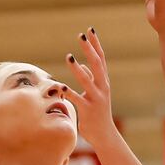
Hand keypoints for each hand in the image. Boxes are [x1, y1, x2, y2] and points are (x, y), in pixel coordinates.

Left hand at [63, 28, 118, 148]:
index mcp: (103, 81)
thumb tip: (83, 66)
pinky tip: (60, 87)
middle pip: (97, 64)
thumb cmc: (98, 112)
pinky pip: (77, 99)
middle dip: (89, 49)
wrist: (104, 134)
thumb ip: (90, 79)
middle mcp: (102, 87)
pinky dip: (68, 92)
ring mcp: (96, 98)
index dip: (95, 44)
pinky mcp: (88, 110)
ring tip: (68, 57)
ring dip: (77, 69)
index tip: (90, 30)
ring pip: (87, 81)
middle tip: (81, 36)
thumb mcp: (96, 93)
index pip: (101, 58)